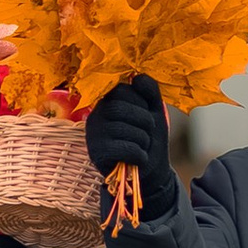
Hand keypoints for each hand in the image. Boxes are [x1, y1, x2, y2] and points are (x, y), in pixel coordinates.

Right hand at [85, 74, 176, 215]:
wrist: (151, 169)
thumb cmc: (149, 136)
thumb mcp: (153, 110)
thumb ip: (149, 91)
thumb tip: (137, 78)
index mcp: (108, 101)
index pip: (122, 90)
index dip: (141, 102)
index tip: (146, 114)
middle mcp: (96, 115)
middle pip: (120, 108)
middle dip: (144, 121)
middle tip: (148, 132)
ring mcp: (94, 134)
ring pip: (123, 129)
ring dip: (143, 140)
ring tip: (143, 146)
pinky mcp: (97, 153)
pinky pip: (123, 148)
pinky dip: (139, 155)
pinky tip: (139, 159)